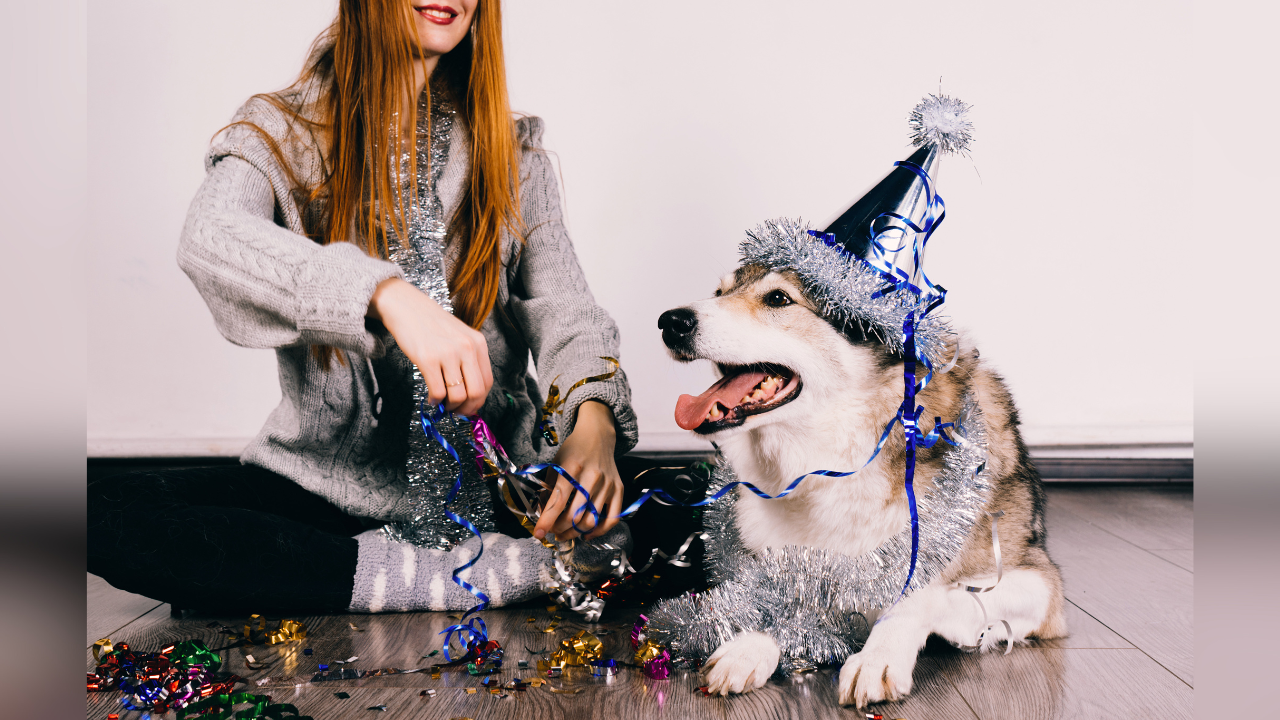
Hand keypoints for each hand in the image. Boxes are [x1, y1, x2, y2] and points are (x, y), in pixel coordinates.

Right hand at [367, 277, 492, 415]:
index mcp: (478, 343)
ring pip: (458, 396)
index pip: (488, 382)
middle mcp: (467, 348)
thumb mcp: (460, 337)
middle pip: (476, 392)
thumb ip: (469, 361)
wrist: (407, 307)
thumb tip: (471, 395)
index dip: (480, 400)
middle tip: (456, 411)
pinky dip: (435, 401)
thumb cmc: (433, 325)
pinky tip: (432, 398)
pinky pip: (438, 392)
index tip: (470, 407)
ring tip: (443, 403)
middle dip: (467, 408)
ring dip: (450, 406)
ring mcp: (448, 354)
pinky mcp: (428, 359)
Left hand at [534, 400, 622, 541]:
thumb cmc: (573, 450)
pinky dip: (599, 531)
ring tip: (565, 533)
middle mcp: (592, 477)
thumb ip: (549, 489)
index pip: (559, 500)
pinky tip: (586, 534)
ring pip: (591, 520)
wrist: (597, 436)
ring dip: (575, 532)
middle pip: (575, 514)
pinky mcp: (618, 489)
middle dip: (560, 528)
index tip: (538, 533)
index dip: (547, 520)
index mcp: (572, 467)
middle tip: (552, 531)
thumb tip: (543, 515)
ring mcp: (607, 484)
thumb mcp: (555, 464)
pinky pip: (612, 518)